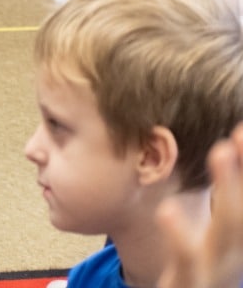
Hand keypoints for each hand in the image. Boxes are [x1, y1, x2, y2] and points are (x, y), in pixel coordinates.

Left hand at [157, 123, 242, 287]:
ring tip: (220, 150)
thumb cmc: (203, 272)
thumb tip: (226, 148)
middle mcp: (238, 253)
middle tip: (239, 131)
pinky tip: (168, 209)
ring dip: (230, 189)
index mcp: (240, 240)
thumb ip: (225, 197)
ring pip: (229, 231)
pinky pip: (187, 260)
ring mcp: (218, 270)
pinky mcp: (190, 283)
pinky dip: (180, 235)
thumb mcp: (219, 239)